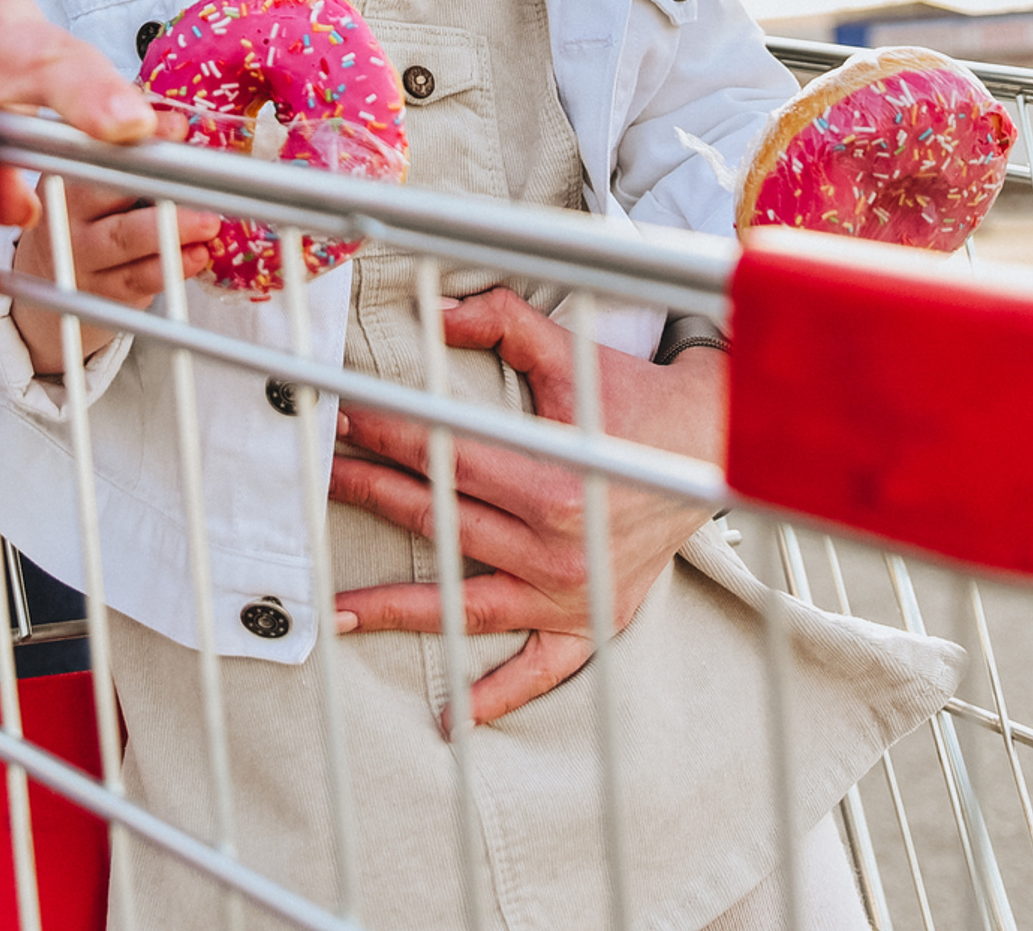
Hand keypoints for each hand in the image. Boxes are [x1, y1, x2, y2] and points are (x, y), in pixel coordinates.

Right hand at [7, 109, 221, 372]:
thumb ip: (133, 149)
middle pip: (107, 190)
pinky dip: (172, 266)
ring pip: (124, 239)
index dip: (138, 138)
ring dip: (171, 229)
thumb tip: (178, 125)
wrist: (55, 281)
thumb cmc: (92, 216)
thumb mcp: (96, 178)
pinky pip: (139, 278)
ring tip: (209, 222)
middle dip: (157, 179)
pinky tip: (198, 254)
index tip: (178, 127)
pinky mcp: (101, 291)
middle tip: (201, 172)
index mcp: (66, 173)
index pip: (99, 149)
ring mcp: (80, 256)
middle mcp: (65, 213)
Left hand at [328, 288, 725, 725]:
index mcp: (550, 485)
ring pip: (466, 604)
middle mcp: (555, 550)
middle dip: (370, 494)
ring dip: (398, 608)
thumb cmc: (635, 401)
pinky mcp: (591, 622)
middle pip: (440, 521)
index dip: (385, 435)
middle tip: (319, 479)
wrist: (713, 449)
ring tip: (336, 610)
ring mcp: (569, 595)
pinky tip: (451, 719)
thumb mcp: (571, 353)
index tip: (340, 420)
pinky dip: (498, 696)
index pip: (441, 458)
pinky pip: (540, 671)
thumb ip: (503, 324)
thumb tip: (437, 314)